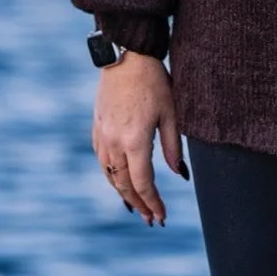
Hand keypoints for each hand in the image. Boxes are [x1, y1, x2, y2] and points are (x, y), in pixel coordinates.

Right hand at [91, 52, 186, 225]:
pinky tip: (120, 180)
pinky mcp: (96, 127)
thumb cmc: (154, 82)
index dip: (153, 202)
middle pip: (124, 184)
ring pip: (109, 175)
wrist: (126, 57)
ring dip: (123, 193)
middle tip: (152, 219)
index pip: (143, 183)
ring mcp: (102, 135)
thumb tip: (180, 175)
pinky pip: (102, 160)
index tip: (161, 216)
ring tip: (137, 205)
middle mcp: (114, 142)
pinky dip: (111, 176)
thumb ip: (173, 147)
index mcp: (135, 140)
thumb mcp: (170, 113)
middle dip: (139, 204)